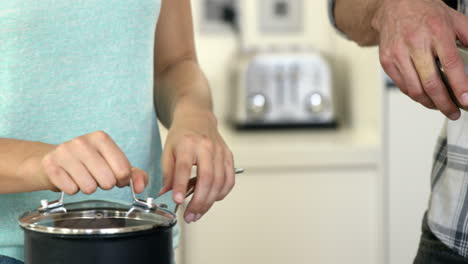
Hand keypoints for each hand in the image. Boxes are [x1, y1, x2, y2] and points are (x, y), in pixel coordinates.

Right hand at [38, 131, 147, 194]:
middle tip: (96, 177)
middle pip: (107, 181)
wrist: (54, 161)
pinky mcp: (51, 165)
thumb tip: (140, 187)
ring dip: (88, 188)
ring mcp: (65, 151)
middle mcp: (82, 141)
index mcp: (102, 138)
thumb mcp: (114, 164)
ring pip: (89, 187)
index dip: (121, 180)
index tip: (115, 177)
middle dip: (104, 185)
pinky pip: (71, 190)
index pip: (123, 170)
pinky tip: (69, 179)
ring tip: (82, 177)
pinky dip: (72, 189)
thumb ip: (135, 175)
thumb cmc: (89, 163)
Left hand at [159, 110, 234, 223]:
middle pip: (207, 178)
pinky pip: (229, 180)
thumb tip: (166, 195)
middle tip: (190, 215)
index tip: (177, 200)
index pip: (184, 167)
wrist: (197, 117)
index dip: (181, 185)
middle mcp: (206, 147)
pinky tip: (212, 199)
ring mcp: (220, 152)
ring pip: (219, 182)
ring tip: (198, 213)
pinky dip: (222, 193)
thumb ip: (167, 174)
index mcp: (187, 143)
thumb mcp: (168, 151)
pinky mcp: (229, 156)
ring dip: (209, 202)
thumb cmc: (182, 134)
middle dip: (199, 201)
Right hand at [373, 0, 467, 118]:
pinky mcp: (386, 61)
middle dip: (444, 103)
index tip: (466, 100)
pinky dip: (414, 95)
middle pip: (431, 83)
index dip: (460, 86)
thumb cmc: (423, 12)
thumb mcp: (454, 19)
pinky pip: (402, 86)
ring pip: (414, 89)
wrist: (394, 5)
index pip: (451, 65)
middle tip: (453, 111)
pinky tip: (423, 95)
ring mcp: (398, 54)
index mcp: (436, 32)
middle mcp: (415, 44)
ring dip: (429, 103)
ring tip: (438, 106)